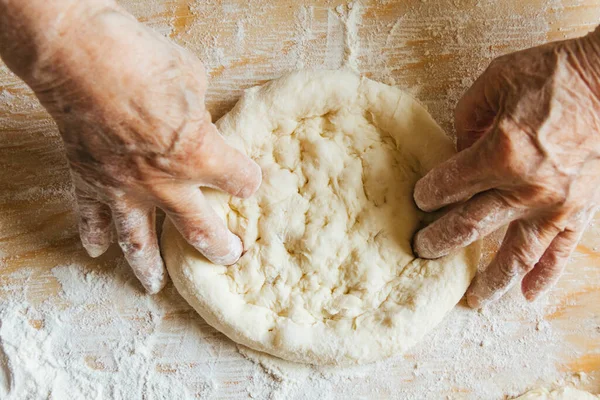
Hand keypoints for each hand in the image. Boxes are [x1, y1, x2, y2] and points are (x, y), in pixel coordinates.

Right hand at [0, 1, 260, 292]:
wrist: (78, 53)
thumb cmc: (142, 58)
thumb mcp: (191, 79)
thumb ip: (198, 110)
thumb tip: (197, 116)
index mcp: (200, 155)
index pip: (240, 180)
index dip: (248, 180)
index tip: (248, 181)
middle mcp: (164, 183)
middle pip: (200, 230)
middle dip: (220, 248)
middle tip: (230, 256)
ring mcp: (124, 187)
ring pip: (139, 241)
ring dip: (149, 266)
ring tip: (155, 285)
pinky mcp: (89, 179)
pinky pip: (91, 217)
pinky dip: (94, 234)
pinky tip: (97, 250)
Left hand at [413, 28, 599, 307]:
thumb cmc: (552, 73)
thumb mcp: (495, 82)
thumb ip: (466, 122)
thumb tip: (455, 153)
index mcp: (499, 153)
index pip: (448, 186)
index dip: (427, 195)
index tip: (419, 200)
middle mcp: (525, 187)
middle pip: (470, 226)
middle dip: (440, 241)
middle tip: (422, 250)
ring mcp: (555, 204)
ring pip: (515, 255)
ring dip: (489, 280)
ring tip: (471, 299)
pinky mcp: (580, 210)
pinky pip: (561, 253)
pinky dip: (544, 278)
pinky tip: (526, 297)